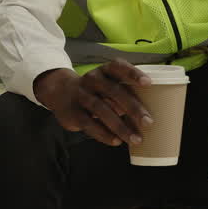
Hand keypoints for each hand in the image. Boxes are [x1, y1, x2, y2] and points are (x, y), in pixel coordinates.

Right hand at [33, 59, 153, 146]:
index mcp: (103, 71)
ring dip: (121, 126)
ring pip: (102, 110)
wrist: (59, 91)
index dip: (133, 73)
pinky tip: (116, 141)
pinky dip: (104, 134)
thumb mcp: (106, 83)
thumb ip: (124, 93)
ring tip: (136, 139)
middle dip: (133, 107)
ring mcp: (81, 95)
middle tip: (148, 122)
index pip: (118, 67)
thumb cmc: (94, 89)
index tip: (148, 83)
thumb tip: (148, 114)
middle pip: (114, 91)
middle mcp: (92, 80)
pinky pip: (90, 124)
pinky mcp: (73, 112)